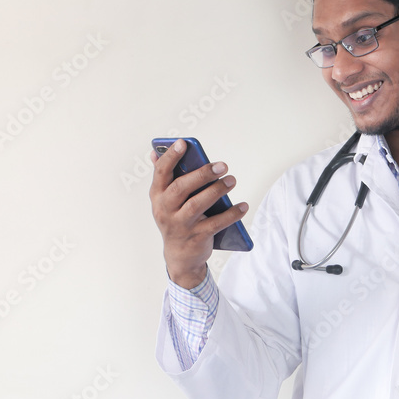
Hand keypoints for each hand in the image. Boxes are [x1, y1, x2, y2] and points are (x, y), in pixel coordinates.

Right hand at [149, 139, 248, 287]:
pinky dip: (231, 214)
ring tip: (232, 180)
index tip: (183, 142)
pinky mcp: (196, 237)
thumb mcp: (165, 200)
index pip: (161, 172)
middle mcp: (165, 210)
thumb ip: (163, 176)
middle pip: (181, 188)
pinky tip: (243, 206)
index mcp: (158, 196)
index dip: (171, 156)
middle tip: (222, 165)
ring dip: (217, 191)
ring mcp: (180, 225)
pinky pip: (216, 224)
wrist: (179, 256)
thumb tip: (155, 151)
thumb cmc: (175, 219)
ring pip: (197, 205)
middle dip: (202, 174)